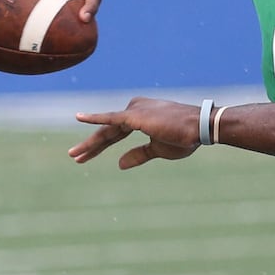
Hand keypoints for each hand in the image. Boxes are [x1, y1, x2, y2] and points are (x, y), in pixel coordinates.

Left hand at [69, 97, 205, 168]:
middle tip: (73, 156)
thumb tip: (119, 164)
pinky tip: (79, 118)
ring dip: (90, 144)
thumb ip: (138, 155)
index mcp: (139, 117)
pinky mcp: (134, 116)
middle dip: (91, 146)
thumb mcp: (158, 149)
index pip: (114, 133)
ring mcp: (133, 111)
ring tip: (74, 155)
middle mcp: (134, 110)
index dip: (101, 146)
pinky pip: (110, 119)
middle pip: (107, 132)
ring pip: (106, 130)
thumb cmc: (184, 137)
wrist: (200, 128)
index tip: (85, 156)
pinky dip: (95, 118)